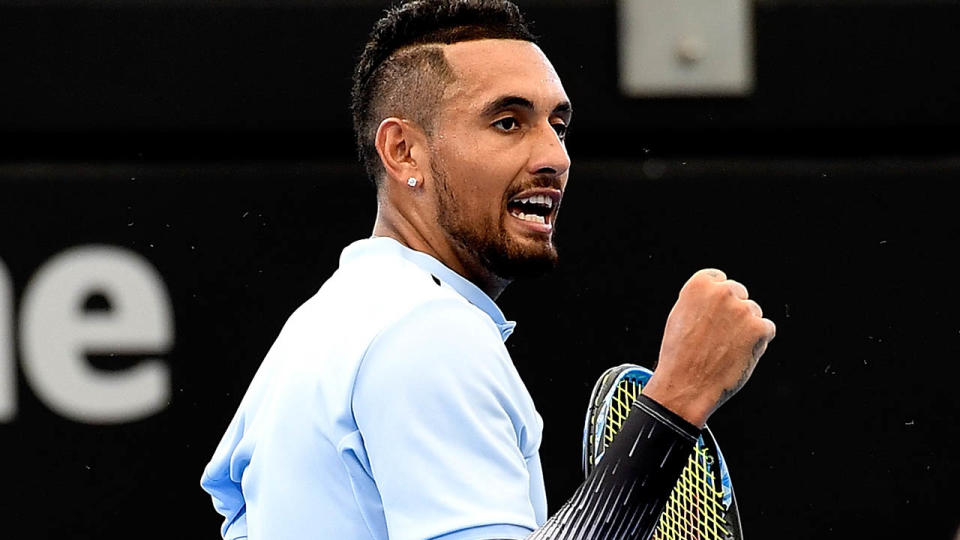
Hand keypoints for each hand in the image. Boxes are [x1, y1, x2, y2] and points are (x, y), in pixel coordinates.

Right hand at [643, 269, 775, 427]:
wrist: (687, 385)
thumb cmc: (679, 356)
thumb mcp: (680, 317)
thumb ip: (701, 301)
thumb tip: (720, 297)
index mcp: (699, 285)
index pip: (719, 279)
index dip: (716, 298)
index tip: (713, 313)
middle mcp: (722, 292)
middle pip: (739, 294)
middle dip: (734, 312)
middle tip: (720, 336)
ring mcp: (743, 310)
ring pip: (754, 313)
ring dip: (746, 328)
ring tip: (725, 350)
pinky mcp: (759, 328)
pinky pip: (767, 329)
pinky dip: (757, 342)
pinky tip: (738, 355)